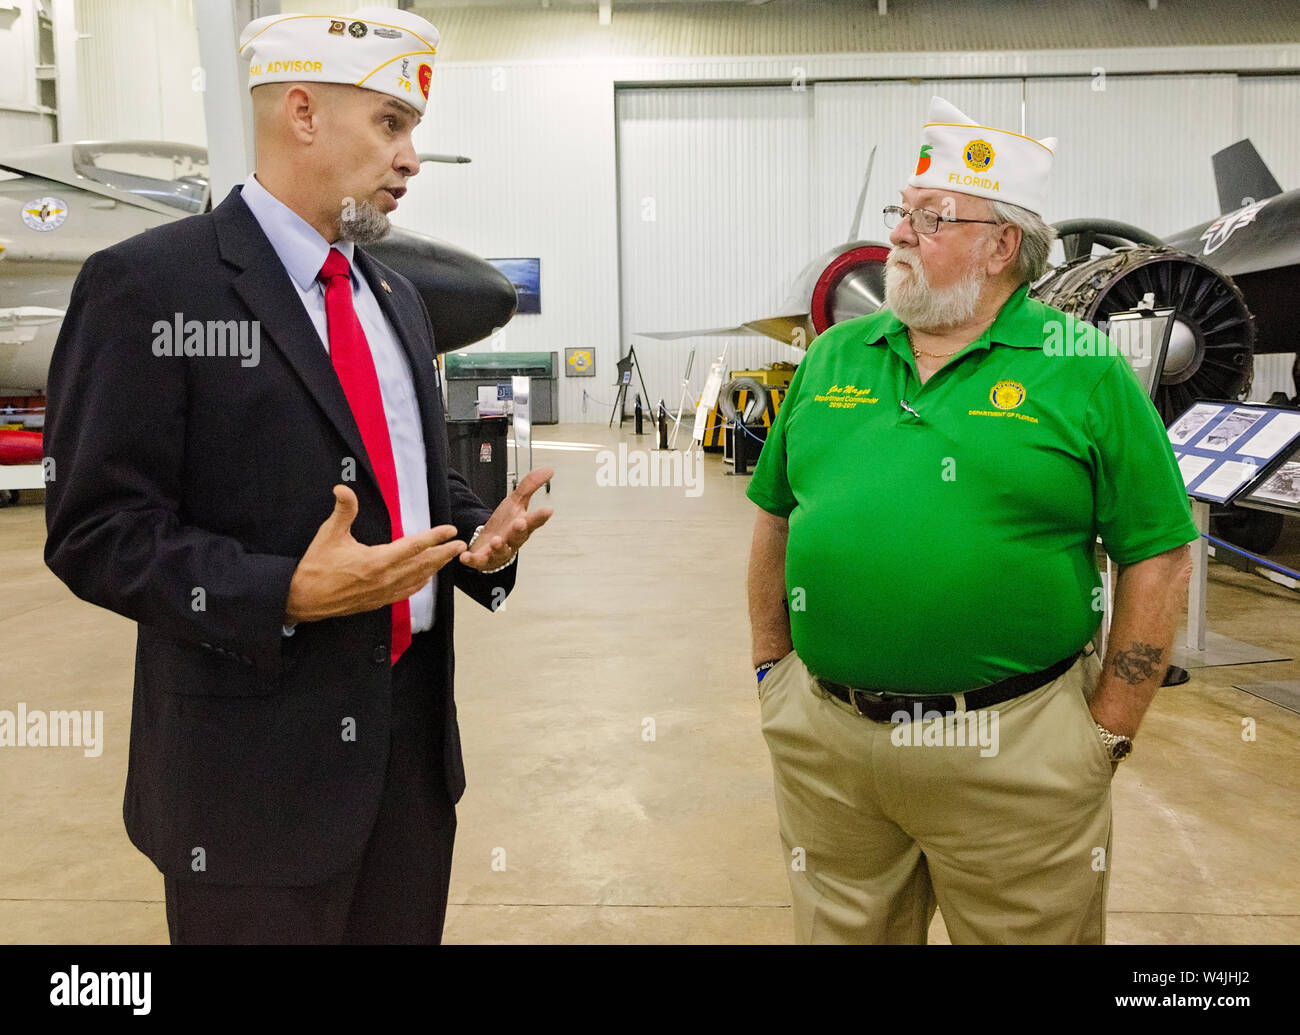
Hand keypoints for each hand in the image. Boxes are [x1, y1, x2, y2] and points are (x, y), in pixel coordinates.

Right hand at [285, 485, 465, 622]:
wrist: (302, 599)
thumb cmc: (315, 566)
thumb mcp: (329, 534)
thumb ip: (343, 510)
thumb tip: (343, 488)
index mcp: (377, 561)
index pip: (414, 546)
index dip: (434, 537)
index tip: (450, 530)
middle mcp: (385, 578)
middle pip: (423, 564)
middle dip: (444, 553)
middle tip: (460, 544)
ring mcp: (384, 592)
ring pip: (418, 579)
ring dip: (435, 568)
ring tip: (449, 558)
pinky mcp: (379, 602)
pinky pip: (407, 592)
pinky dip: (420, 583)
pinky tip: (426, 578)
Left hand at [459, 466, 553, 570]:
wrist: (489, 545)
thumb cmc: (505, 525)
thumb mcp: (516, 502)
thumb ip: (530, 486)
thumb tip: (548, 470)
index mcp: (523, 526)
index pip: (534, 520)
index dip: (541, 516)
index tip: (548, 510)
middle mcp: (513, 540)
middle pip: (519, 536)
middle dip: (520, 530)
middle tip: (520, 522)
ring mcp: (499, 551)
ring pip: (501, 550)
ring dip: (499, 546)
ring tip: (496, 540)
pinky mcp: (483, 559)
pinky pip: (478, 561)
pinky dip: (472, 559)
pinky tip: (465, 556)